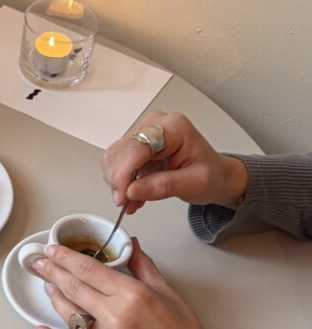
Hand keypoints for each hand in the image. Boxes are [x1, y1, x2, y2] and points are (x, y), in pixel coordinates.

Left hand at [33, 239, 224, 328]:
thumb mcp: (167, 292)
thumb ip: (143, 266)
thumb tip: (129, 244)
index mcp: (132, 296)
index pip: (89, 270)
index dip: (65, 258)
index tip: (53, 250)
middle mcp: (117, 318)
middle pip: (74, 289)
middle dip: (52, 272)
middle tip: (39, 262)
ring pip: (70, 316)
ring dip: (55, 299)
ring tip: (48, 287)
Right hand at [102, 110, 248, 214]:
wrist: (214, 175)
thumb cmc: (210, 175)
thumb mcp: (194, 184)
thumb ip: (163, 186)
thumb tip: (132, 190)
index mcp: (174, 127)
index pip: (137, 146)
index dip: (124, 172)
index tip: (122, 197)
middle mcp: (155, 125)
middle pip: (121, 150)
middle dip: (119, 180)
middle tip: (126, 203)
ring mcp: (144, 133)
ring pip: (114, 156)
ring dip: (117, 182)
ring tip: (132, 200)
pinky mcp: (136, 145)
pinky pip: (117, 162)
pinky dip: (120, 181)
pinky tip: (132, 195)